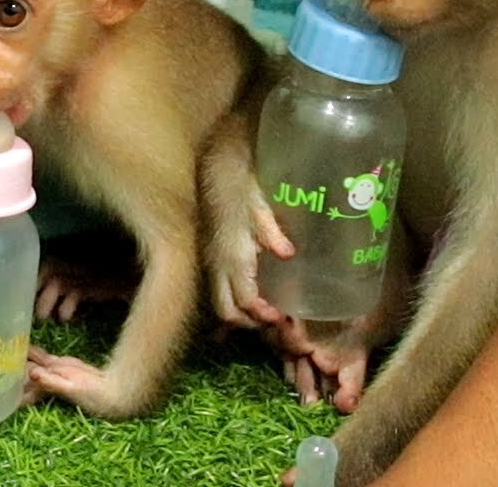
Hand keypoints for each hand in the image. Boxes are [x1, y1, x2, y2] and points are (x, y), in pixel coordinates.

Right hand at [208, 201, 294, 327]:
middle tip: (270, 317)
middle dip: (248, 321)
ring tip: (261, 309)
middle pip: (226, 311)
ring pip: (219, 303)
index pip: (245, 300)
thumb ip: (274, 236)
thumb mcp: (261, 212)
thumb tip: (289, 254)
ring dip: (239, 313)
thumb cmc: (241, 191)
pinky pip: (217, 290)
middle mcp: (217, 266)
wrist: (216, 175)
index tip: (280, 316)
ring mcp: (210, 263)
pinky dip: (232, 300)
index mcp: (233, 258)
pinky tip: (248, 292)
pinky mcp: (208, 258)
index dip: (262, 314)